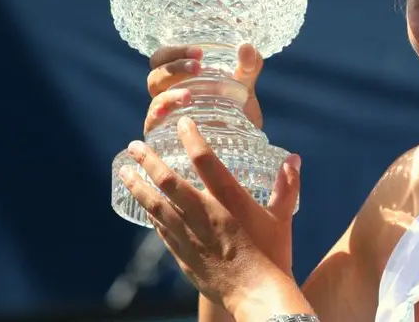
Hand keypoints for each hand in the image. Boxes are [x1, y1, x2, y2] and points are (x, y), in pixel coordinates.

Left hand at [121, 115, 302, 310]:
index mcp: (229, 199)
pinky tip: (144, 208)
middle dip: (148, 160)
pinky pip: (161, 229)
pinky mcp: (183, 255)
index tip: (181, 124)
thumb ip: (287, 185)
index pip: (205, 159)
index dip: (191, 138)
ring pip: (155, 205)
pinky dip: (150, 214)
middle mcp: (204, 213)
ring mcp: (189, 235)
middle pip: (168, 180)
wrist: (257, 294)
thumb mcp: (282, 216)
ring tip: (124, 172)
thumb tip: (293, 159)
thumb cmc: (273, 254)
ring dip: (137, 186)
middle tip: (134, 146)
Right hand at [144, 44, 263, 134]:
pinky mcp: (163, 134)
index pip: (165, 57)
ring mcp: (164, 114)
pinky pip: (153, 121)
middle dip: (174, 68)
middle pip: (156, 74)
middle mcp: (168, 93)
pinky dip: (157, 115)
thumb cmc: (237, 111)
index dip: (175, 51)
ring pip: (156, 97)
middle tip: (198, 67)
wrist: (244, 146)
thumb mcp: (244, 87)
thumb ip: (248, 67)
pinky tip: (166, 113)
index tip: (199, 52)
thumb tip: (247, 47)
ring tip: (189, 95)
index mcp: (181, 77)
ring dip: (170, 94)